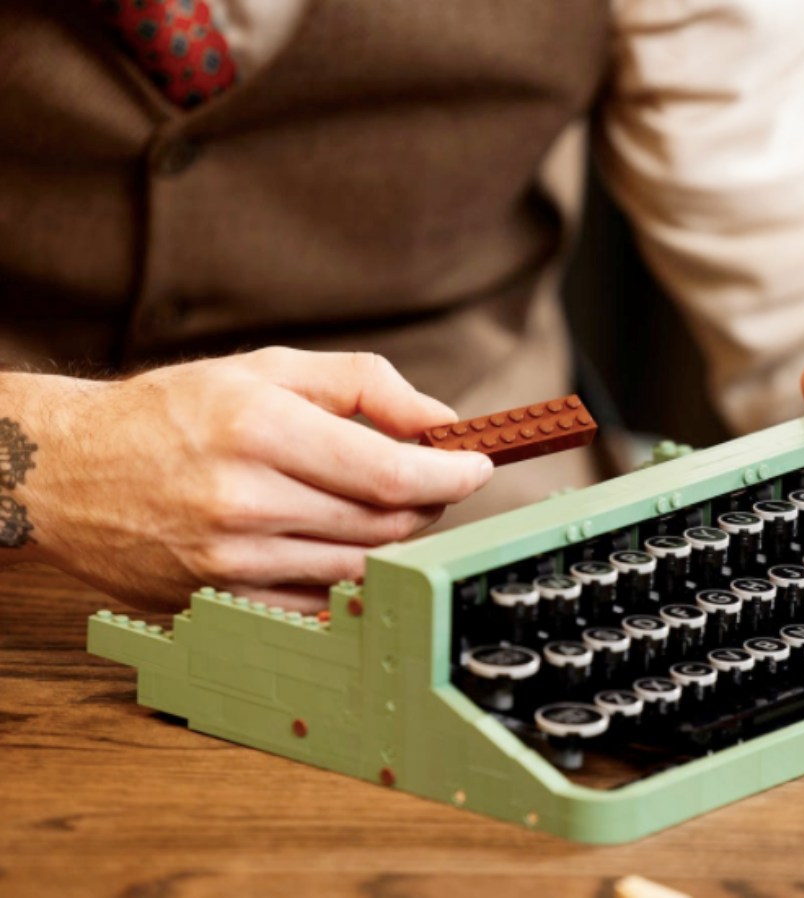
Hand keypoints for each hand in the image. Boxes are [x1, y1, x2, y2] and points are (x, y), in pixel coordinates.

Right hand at [20, 348, 491, 611]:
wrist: (69, 469)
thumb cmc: (175, 410)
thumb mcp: (268, 370)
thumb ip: (364, 385)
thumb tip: (440, 421)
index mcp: (259, 429)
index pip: (387, 472)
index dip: (448, 475)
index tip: (477, 466)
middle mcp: (245, 499)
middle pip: (384, 523)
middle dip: (427, 502)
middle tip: (434, 479)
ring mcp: (230, 560)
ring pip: (359, 566)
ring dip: (393, 539)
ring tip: (385, 505)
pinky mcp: (219, 599)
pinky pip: (319, 602)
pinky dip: (349, 574)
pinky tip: (342, 542)